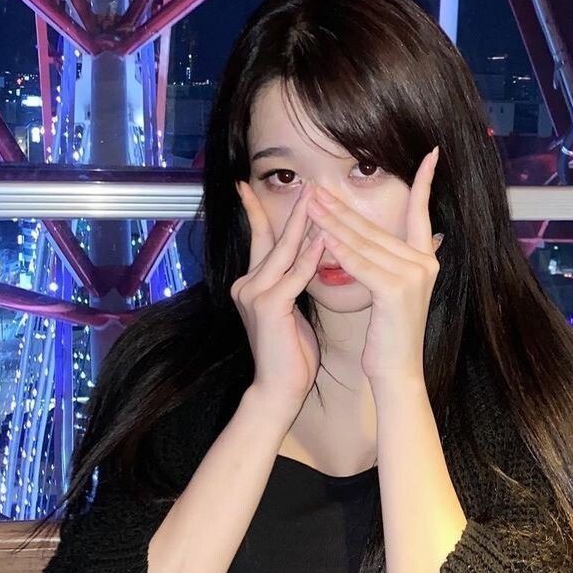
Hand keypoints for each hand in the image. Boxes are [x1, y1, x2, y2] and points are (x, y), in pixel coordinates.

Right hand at [232, 179, 325, 424]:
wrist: (278, 389)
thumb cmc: (290, 353)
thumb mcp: (290, 308)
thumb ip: (292, 280)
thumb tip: (310, 253)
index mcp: (252, 284)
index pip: (259, 241)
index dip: (256, 213)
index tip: (248, 186)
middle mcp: (247, 284)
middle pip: (272, 240)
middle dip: (292, 211)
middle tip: (305, 184)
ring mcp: (254, 294)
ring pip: (283, 252)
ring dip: (304, 224)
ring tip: (318, 198)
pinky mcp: (268, 306)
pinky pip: (294, 274)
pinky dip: (310, 256)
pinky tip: (325, 239)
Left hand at [306, 146, 442, 388]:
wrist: (398, 371)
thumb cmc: (390, 333)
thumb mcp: (392, 290)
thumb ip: (389, 260)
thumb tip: (371, 237)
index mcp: (426, 259)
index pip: (423, 212)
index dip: (426, 182)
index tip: (431, 153)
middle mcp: (424, 263)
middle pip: (375, 227)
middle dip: (341, 206)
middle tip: (316, 186)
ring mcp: (412, 276)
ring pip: (364, 242)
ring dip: (332, 222)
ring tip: (309, 204)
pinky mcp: (395, 291)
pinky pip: (361, 264)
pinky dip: (339, 250)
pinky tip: (320, 236)